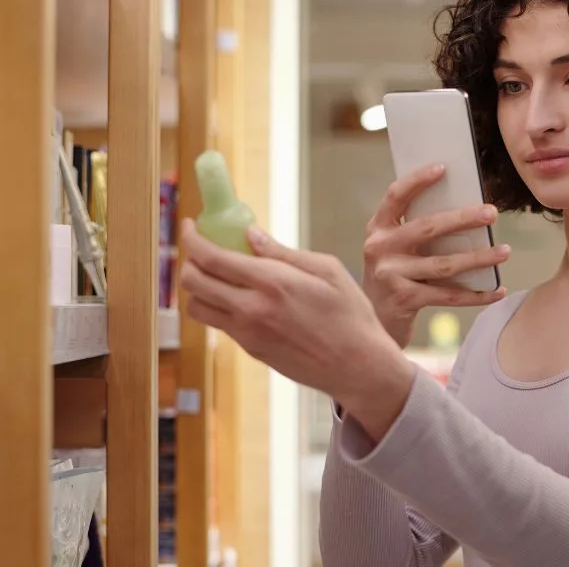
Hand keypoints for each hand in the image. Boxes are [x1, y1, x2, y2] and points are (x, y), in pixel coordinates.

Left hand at [179, 219, 413, 437]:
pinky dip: (218, 305)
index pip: (211, 257)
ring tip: (219, 275)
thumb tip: (251, 235)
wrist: (357, 365)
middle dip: (189, 260)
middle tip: (203, 249)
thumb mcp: (327, 270)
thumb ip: (284, 252)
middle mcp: (251, 308)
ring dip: (199, 287)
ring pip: (196, 306)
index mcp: (272, 282)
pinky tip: (240, 297)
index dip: (192, 238)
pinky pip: (218, 323)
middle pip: (193, 282)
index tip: (190, 226)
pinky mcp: (250, 349)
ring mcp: (247, 332)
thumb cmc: (350, 315)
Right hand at [363, 164, 508, 346]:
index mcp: (378, 228)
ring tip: (505, 252)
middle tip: (492, 212)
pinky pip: (448, 296)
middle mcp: (380, 248)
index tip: (444, 168)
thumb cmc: (395, 274)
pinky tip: (497, 290)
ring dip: (479, 258)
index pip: (395, 196)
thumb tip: (467, 209)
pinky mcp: (404, 300)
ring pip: (444, 264)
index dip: (417, 180)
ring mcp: (390, 274)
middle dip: (464, 218)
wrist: (374, 320)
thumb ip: (418, 229)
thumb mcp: (396, 247)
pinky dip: (476, 294)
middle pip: (428, 228)